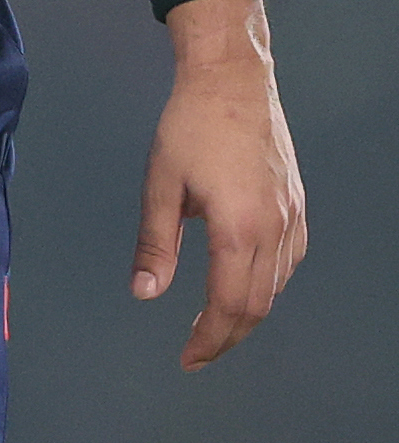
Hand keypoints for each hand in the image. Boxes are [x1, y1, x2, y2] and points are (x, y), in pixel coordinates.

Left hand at [135, 0, 302, 367]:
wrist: (233, 83)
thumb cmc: (189, 130)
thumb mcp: (160, 188)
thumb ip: (155, 245)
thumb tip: (146, 294)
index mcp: (239, 229)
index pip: (231, 305)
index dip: (210, 339)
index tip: (187, 359)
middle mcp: (276, 229)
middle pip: (259, 304)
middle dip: (228, 336)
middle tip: (197, 354)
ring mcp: (293, 217)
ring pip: (277, 285)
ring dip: (248, 312)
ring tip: (214, 325)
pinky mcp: (297, 204)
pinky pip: (289, 259)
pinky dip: (267, 283)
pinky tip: (245, 284)